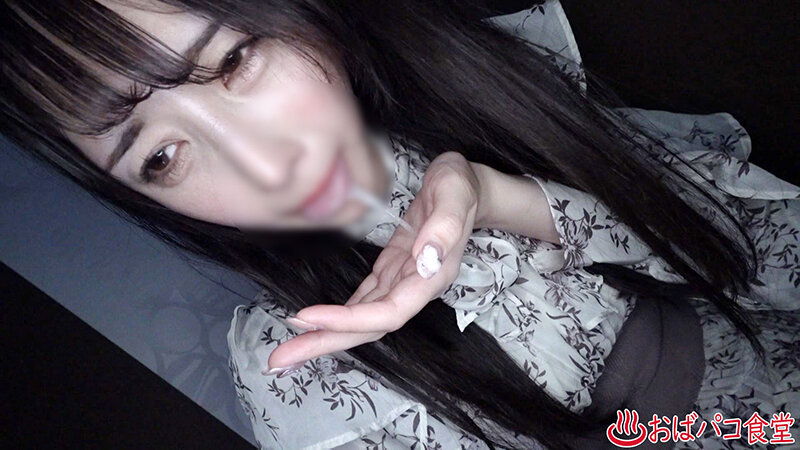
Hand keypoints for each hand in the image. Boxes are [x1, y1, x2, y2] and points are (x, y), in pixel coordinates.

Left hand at [265, 151, 482, 375]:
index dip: (349, 321)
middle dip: (326, 342)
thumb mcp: (456, 193)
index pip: (388, 312)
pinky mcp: (390, 270)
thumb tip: (428, 258)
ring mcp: (401, 281)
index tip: (309, 316)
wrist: (465, 185)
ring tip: (289, 348)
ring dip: (325, 334)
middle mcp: (415, 287)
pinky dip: (337, 314)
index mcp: (432, 275)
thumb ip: (445, 226)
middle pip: (369, 328)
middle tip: (282, 359)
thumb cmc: (461, 187)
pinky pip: (362, 301)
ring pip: (361, 319)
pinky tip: (314, 323)